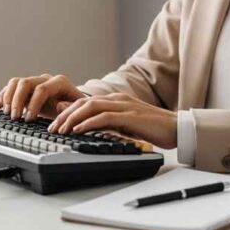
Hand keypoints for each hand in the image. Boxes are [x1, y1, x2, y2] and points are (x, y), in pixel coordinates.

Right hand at [0, 73, 84, 120]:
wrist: (71, 105)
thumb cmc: (74, 108)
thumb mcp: (76, 109)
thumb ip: (69, 108)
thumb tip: (59, 105)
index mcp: (59, 83)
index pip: (42, 89)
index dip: (34, 104)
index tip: (29, 120)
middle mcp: (45, 79)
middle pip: (26, 83)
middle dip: (17, 101)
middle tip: (15, 117)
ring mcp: (34, 82)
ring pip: (16, 82)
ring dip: (8, 97)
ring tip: (6, 113)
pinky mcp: (26, 89)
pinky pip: (11, 87)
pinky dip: (3, 95)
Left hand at [48, 92, 177, 149]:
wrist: (177, 127)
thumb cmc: (153, 128)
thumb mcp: (126, 124)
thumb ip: (108, 122)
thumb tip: (87, 126)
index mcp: (116, 100)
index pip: (85, 102)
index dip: (68, 112)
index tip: (55, 125)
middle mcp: (118, 99)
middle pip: (83, 103)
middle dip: (65, 116)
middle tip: (52, 129)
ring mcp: (124, 105)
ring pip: (90, 107)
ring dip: (72, 119)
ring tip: (61, 131)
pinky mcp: (129, 115)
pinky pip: (104, 117)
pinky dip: (88, 123)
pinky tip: (78, 130)